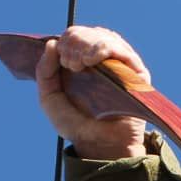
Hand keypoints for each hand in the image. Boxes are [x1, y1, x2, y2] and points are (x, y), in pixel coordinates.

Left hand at [36, 26, 149, 159]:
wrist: (98, 146)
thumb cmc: (76, 125)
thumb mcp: (49, 98)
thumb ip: (44, 72)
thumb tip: (52, 43)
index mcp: (83, 63)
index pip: (77, 36)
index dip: (68, 40)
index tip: (61, 58)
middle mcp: (103, 62)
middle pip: (90, 33)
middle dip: (76, 41)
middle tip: (70, 63)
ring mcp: (120, 67)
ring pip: (106, 38)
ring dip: (88, 44)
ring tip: (80, 64)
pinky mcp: (136, 75)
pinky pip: (123, 52)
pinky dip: (106, 48)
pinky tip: (93, 58)